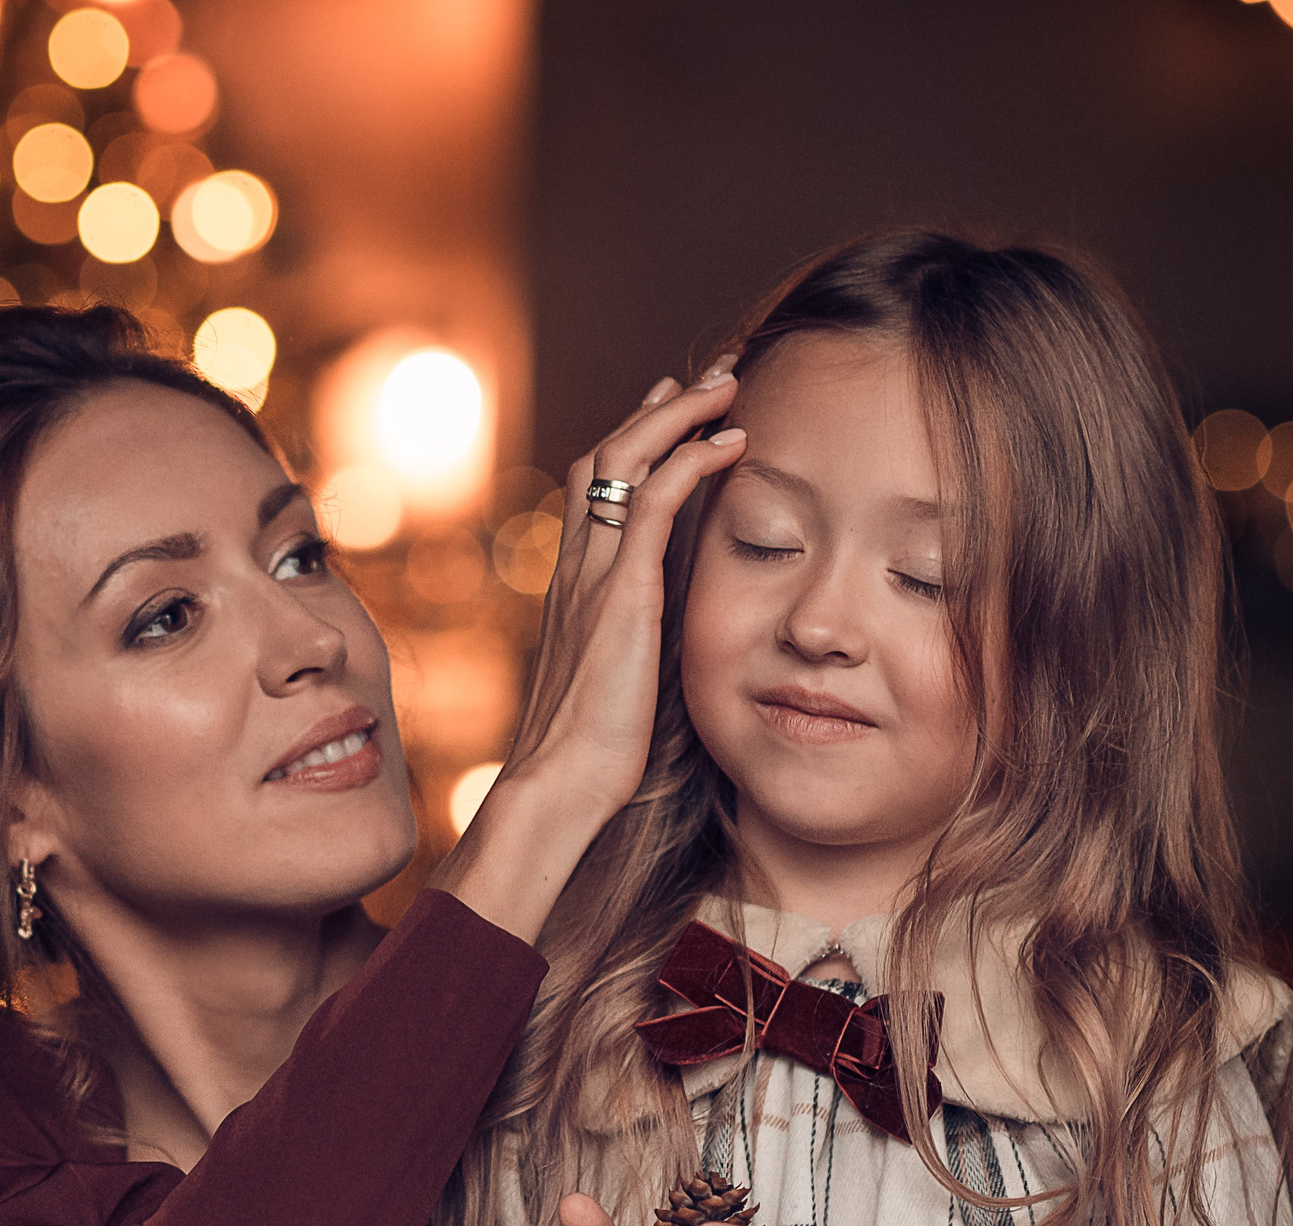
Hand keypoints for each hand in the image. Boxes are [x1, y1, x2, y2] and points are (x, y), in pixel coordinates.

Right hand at [505, 362, 744, 816]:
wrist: (559, 785)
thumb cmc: (589, 757)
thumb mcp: (618, 684)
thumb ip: (637, 647)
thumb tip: (668, 643)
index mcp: (573, 587)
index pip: (597, 488)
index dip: (634, 440)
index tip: (672, 408)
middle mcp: (576, 567)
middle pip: (605, 455)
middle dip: (659, 407)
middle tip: (710, 374)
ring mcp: (594, 575)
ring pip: (626, 459)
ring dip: (680, 412)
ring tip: (729, 383)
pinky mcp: (622, 591)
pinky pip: (656, 500)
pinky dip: (694, 458)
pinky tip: (733, 440)